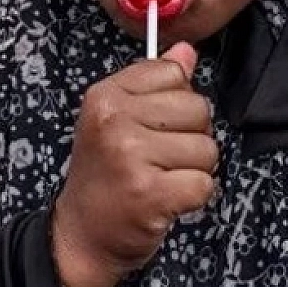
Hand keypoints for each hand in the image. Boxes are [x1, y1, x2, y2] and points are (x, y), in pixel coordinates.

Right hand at [51, 42, 216, 286]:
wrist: (81, 236)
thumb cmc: (104, 177)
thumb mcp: (116, 120)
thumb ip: (153, 83)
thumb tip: (186, 51)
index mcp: (106, 96)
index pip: (173, 73)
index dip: (175, 102)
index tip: (153, 125)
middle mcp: (114, 120)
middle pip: (198, 109)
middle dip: (190, 137)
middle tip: (158, 159)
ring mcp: (131, 157)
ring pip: (206, 148)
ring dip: (193, 170)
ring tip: (161, 179)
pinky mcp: (150, 193)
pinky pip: (204, 183)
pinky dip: (194, 197)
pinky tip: (167, 200)